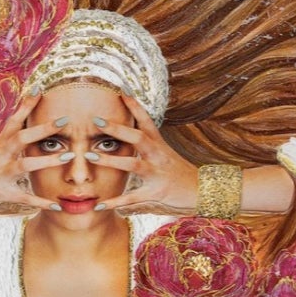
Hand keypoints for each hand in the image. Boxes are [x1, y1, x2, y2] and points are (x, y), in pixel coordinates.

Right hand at [0, 87, 55, 212]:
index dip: (26, 105)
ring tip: (68, 156)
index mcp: (0, 143)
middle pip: (21, 138)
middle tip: (63, 120)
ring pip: (24, 165)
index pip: (14, 120)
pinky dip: (40, 201)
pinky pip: (24, 197)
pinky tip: (56, 205)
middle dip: (42, 129)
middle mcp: (0, 155)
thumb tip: (25, 119)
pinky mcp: (2, 193)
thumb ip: (11, 136)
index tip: (40, 89)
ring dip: (47, 161)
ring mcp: (1, 174)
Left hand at [91, 98, 201, 213]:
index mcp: (160, 146)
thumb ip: (150, 149)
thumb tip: (136, 139)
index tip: (121, 91)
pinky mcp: (157, 193)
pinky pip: (133, 198)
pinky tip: (100, 205)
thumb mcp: (167, 158)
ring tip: (90, 156)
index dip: (134, 106)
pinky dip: (115, 202)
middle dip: (118, 128)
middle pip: (138, 137)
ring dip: (110, 160)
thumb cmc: (184, 176)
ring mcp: (158, 174)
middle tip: (97, 120)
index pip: (146, 121)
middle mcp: (158, 156)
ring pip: (133, 164)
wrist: (205, 193)